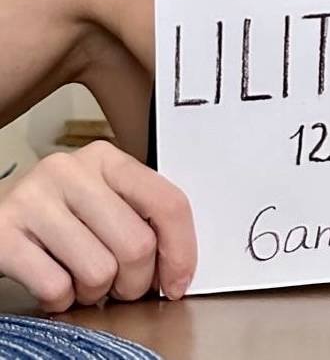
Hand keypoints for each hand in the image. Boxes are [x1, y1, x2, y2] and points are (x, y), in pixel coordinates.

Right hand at [0, 140, 196, 311]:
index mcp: (107, 158)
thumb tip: (179, 268)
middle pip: (137, 244)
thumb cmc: (60, 215)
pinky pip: (56, 286)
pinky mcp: (3, 233)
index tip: (177, 282)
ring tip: (80, 279)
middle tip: (119, 284)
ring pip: (99, 271)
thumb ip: (141, 218)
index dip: (181, 251)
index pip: (167, 202)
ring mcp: (35, 198)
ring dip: (94, 292)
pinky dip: (61, 300)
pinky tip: (54, 281)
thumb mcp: (103, 200)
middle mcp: (71, 170)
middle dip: (134, 282)